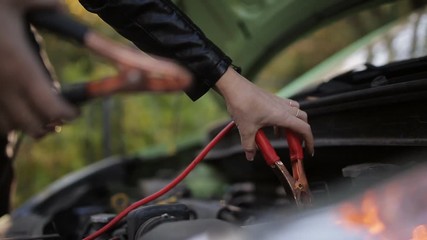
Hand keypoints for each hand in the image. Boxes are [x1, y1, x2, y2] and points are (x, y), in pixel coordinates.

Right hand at [0, 0, 76, 136]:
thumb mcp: (17, 0)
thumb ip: (46, 4)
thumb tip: (65, 9)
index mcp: (21, 65)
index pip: (52, 107)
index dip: (68, 114)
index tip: (76, 111)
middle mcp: (4, 85)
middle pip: (35, 126)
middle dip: (53, 124)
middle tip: (61, 113)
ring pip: (13, 127)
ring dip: (31, 125)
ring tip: (42, 115)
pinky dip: (8, 122)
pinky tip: (16, 109)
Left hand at [215, 67, 313, 160]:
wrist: (234, 86)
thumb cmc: (242, 104)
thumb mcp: (246, 129)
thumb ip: (249, 145)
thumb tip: (250, 156)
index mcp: (282, 116)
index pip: (304, 129)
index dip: (309, 141)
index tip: (309, 151)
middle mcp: (284, 107)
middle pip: (303, 119)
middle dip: (302, 133)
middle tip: (296, 144)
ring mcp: (278, 101)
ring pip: (295, 112)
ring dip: (292, 124)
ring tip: (282, 136)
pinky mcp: (271, 98)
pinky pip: (284, 108)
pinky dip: (283, 118)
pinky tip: (271, 126)